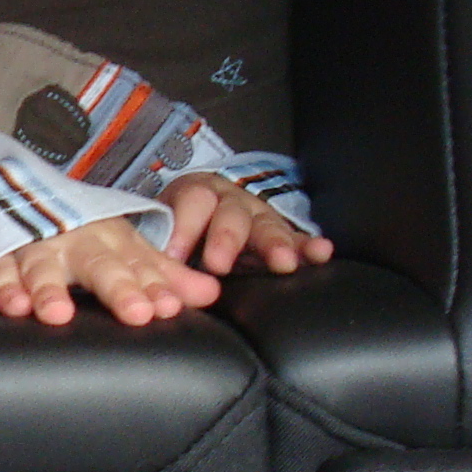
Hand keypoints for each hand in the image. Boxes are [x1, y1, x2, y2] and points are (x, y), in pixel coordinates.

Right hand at [0, 215, 218, 325]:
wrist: (21, 196)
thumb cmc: (82, 235)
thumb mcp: (123, 250)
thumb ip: (164, 276)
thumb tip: (211, 294)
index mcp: (112, 241)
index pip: (139, 266)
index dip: (155, 287)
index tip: (168, 307)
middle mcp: (78, 242)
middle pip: (100, 265)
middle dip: (118, 288)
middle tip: (136, 313)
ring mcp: (37, 247)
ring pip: (45, 268)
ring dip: (51, 289)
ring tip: (59, 314)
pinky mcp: (0, 253)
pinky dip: (5, 286)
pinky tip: (14, 306)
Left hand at [161, 172, 333, 276]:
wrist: (203, 220)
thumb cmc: (180, 229)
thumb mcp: (165, 231)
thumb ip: (160, 248)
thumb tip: (150, 276)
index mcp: (198, 194)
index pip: (193, 201)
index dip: (184, 227)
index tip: (174, 256)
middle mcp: (232, 202)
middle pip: (231, 214)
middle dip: (226, 238)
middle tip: (218, 264)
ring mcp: (260, 217)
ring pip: (267, 226)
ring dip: (274, 244)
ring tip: (283, 262)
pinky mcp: (281, 236)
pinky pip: (298, 240)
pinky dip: (309, 247)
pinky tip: (322, 252)